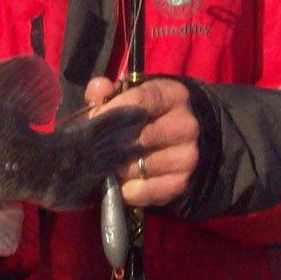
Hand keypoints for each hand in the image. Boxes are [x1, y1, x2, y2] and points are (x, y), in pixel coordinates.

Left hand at [86, 77, 199, 206]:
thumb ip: (108, 92)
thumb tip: (97, 88)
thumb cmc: (146, 113)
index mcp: (173, 96)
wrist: (178, 138)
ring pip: (137, 166)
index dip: (112, 111)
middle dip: (110, 144)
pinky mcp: (181, 182)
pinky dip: (125, 189)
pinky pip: (143, 191)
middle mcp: (186, 126)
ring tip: (106, 163)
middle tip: (93, 147)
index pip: (141, 101)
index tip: (95, 118)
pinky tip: (120, 181)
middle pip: (138, 138)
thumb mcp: (131, 95)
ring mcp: (187, 156)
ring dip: (116, 168)